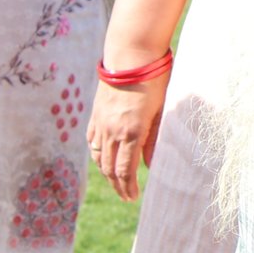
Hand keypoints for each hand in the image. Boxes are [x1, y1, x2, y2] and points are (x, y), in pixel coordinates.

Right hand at [86, 71, 169, 201]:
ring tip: (115, 181)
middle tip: (125, 196)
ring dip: (106, 173)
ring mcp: (101, 124)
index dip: (128, 187)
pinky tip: (103, 159)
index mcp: (131, 132)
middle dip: (117, 185)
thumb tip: (149, 165)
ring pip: (98, 158)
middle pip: (109, 168)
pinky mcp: (95, 115)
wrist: (131, 55)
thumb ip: (154, 140)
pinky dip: (97, 155)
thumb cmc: (154, 80)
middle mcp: (112, 132)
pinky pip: (92, 142)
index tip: (132, 197)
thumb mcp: (161, 110)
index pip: (125, 170)